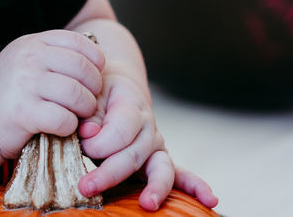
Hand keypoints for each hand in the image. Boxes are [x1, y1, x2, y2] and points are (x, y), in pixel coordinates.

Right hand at [0, 30, 104, 158]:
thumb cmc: (11, 91)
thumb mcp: (27, 60)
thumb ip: (54, 55)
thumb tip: (96, 61)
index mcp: (33, 43)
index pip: (78, 42)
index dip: (95, 59)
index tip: (95, 75)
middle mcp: (28, 59)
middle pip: (82, 69)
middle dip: (94, 88)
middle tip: (88, 100)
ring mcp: (25, 84)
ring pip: (76, 94)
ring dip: (85, 109)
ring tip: (77, 115)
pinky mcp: (24, 112)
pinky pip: (63, 118)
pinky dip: (70, 126)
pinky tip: (62, 126)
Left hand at [75, 73, 217, 210]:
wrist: (116, 87)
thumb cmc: (99, 94)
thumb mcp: (91, 96)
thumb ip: (90, 115)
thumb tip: (90, 133)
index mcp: (131, 108)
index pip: (118, 132)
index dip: (97, 142)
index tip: (81, 143)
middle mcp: (149, 129)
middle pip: (134, 154)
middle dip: (109, 173)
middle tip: (85, 186)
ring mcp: (157, 147)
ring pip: (161, 168)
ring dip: (154, 188)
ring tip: (148, 204)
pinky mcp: (159, 162)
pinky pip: (181, 175)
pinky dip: (195, 187)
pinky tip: (210, 200)